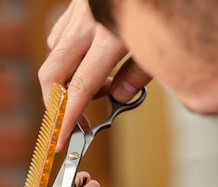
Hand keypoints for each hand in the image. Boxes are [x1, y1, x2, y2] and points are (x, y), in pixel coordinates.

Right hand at [39, 0, 151, 150]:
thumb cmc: (164, 7)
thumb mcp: (161, 40)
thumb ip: (139, 71)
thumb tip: (116, 96)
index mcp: (112, 33)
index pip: (82, 87)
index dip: (68, 118)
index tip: (59, 141)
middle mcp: (89, 22)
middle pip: (53, 74)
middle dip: (55, 106)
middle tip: (70, 124)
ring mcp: (78, 11)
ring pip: (54, 56)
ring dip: (65, 81)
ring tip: (96, 87)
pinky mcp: (75, 3)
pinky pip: (59, 36)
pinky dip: (67, 56)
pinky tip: (88, 59)